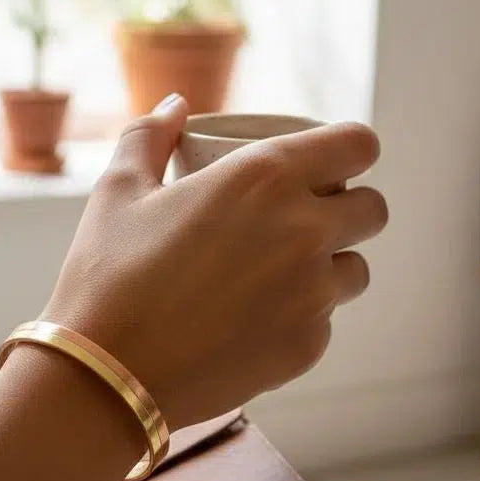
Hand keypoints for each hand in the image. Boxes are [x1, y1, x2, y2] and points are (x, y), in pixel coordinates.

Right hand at [43, 95, 386, 429]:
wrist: (106, 374)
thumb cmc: (106, 274)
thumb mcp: (118, 190)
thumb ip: (151, 136)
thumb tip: (176, 106)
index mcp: (265, 177)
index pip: (358, 145)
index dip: (349, 150)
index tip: (328, 163)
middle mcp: (304, 231)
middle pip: (373, 209)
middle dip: (347, 209)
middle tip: (302, 221)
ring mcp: (312, 295)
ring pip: (356, 271)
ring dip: (330, 266)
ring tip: (277, 275)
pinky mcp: (307, 348)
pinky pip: (326, 322)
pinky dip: (301, 317)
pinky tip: (252, 321)